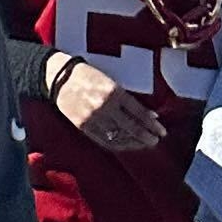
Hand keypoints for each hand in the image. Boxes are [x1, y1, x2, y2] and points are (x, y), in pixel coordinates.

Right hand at [52, 54, 166, 154]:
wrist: (59, 78)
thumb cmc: (88, 76)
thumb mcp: (110, 81)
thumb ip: (128, 98)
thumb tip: (150, 115)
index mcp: (113, 91)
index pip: (139, 113)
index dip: (152, 124)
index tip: (162, 131)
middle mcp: (104, 106)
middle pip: (132, 127)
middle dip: (146, 136)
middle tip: (155, 140)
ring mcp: (94, 118)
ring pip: (120, 137)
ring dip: (134, 143)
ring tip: (143, 144)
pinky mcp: (84, 126)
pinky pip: (105, 141)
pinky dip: (119, 145)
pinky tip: (127, 145)